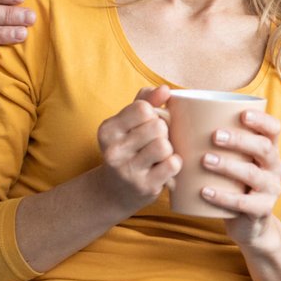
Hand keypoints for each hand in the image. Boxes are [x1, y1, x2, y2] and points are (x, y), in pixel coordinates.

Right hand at [95, 86, 180, 215]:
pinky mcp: (144, 187)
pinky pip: (172, 164)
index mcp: (107, 130)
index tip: (147, 125)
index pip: (143, 109)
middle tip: (154, 142)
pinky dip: (174, 164)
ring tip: (158, 156)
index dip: (153, 114)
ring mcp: (127, 171)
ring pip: (164, 146)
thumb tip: (165, 89)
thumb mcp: (128, 123)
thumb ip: (145, 100)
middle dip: (162, 132)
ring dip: (168, 149)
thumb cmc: (129, 149)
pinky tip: (164, 168)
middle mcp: (113, 151)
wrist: (116, 191)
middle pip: (157, 126)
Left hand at [197, 108, 280, 247]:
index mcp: (270, 150)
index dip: (261, 120)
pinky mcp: (263, 209)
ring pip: (253, 174)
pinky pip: (244, 203)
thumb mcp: (233, 162)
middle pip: (264, 148)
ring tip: (205, 160)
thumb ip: (218, 144)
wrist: (247, 224)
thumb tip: (175, 120)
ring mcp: (272, 189)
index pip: (274, 129)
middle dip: (239, 140)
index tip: (242, 115)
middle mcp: (275, 167)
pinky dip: (223, 197)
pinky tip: (205, 191)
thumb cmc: (233, 184)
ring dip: (228, 165)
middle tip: (214, 136)